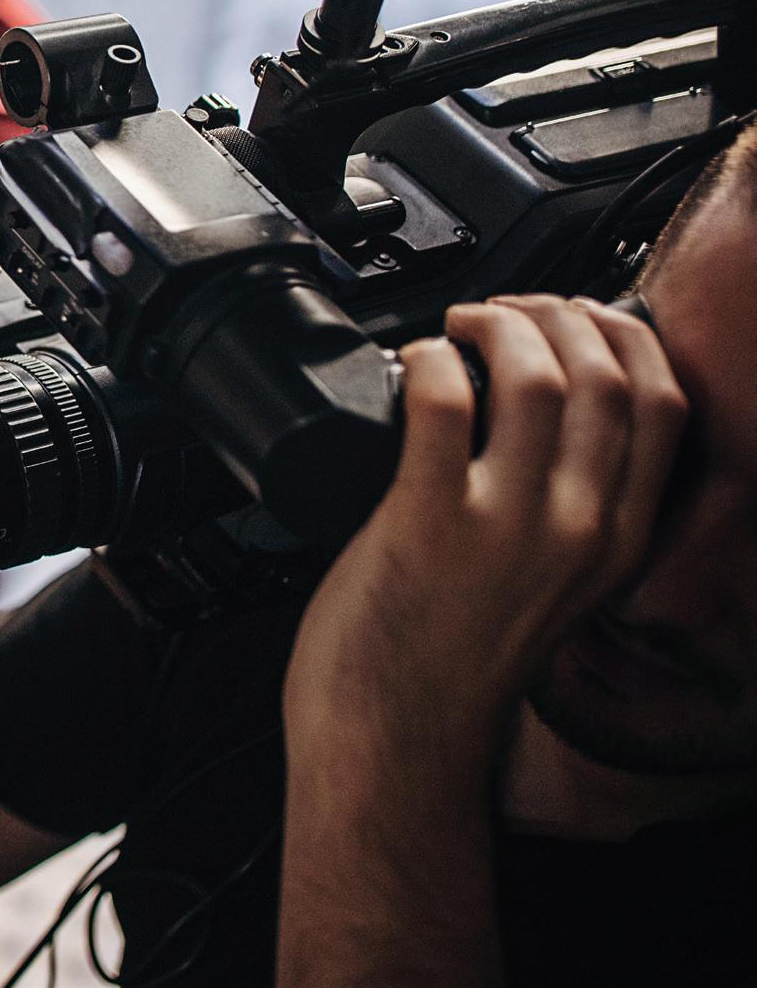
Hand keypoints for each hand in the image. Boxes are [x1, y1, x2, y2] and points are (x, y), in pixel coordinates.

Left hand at [285, 294, 688, 765]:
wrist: (394, 745)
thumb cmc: (448, 673)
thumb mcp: (546, 595)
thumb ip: (558, 524)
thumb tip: (528, 434)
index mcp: (614, 545)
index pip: (664, 407)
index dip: (623, 339)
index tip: (579, 316)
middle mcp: (578, 532)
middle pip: (608, 375)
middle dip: (559, 316)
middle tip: (506, 312)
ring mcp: (507, 529)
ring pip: (538, 376)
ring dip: (497, 328)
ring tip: (459, 328)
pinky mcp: (429, 525)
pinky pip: (444, 403)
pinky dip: (430, 363)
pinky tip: (415, 362)